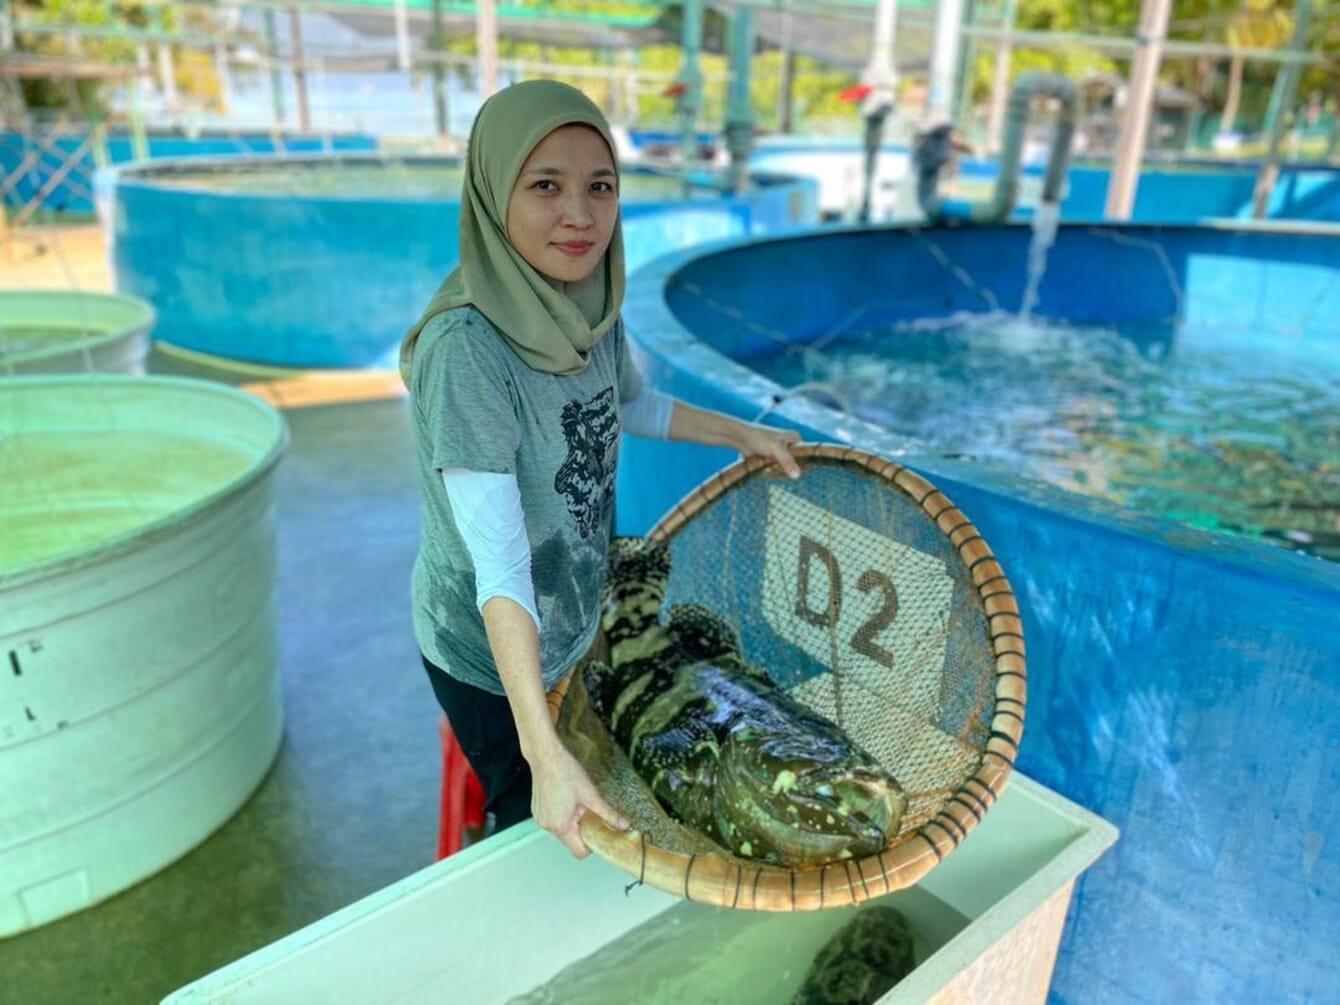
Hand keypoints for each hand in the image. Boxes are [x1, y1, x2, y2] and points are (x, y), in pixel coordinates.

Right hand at [529, 741, 628, 857]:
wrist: (546, 756)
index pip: (579, 851)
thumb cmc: (565, 772)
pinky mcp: (537, 811)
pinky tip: (566, 799)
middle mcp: (548, 826)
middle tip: (589, 812)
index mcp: (562, 826)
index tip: (598, 832)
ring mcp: (540, 819)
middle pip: (571, 841)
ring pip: (562, 830)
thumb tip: (623, 824)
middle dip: (582, 830)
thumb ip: (608, 813)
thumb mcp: (591, 795)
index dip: (592, 844)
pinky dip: (562, 815)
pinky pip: (553, 821)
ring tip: (576, 803)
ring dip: (572, 822)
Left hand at [732, 422, 801, 478]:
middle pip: (792, 466)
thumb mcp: (775, 448)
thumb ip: (786, 461)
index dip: (796, 465)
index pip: (804, 457)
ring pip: (782, 470)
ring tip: (763, 461)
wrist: (739, 438)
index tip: (782, 464)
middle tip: (770, 461)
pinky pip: (774, 471)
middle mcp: (789, 446)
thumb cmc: (758, 438)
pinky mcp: (771, 460)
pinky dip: (768, 471)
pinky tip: (761, 466)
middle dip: (781, 468)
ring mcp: (780, 454)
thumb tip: (797, 475)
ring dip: (773, 470)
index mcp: (795, 439)